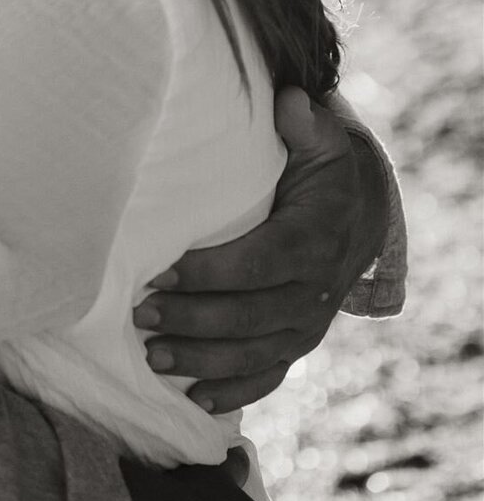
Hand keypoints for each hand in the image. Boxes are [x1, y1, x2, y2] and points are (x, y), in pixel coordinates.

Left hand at [132, 88, 388, 412]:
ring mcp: (308, 324)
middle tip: (141, 315)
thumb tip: (287, 101)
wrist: (360, 215)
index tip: (163, 271)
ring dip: (203, 361)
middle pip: (251, 317)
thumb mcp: (321, 142)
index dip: (213, 272)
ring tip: (153, 359)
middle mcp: (315, 291)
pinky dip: (235, 392)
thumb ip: (304, 125)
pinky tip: (195, 400)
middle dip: (194, 320)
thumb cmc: (323, 171)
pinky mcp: (298, 344)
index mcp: (315, 239)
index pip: (262, 263)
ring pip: (256, 354)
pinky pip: (270, 377)